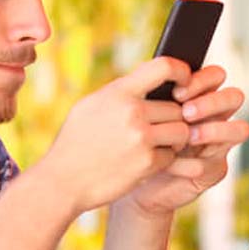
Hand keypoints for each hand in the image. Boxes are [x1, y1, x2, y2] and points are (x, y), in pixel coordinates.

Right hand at [39, 56, 193, 213]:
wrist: (62, 182)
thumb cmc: (74, 142)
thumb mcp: (89, 106)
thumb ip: (120, 92)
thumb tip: (149, 75)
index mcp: (118, 92)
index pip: (164, 67)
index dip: (182, 71)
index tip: (186, 80)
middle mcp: (133, 112)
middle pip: (177, 107)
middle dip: (172, 119)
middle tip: (159, 128)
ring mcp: (141, 139)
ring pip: (181, 131)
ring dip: (174, 139)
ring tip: (157, 143)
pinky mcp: (147, 163)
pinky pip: (171, 156)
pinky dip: (162, 160)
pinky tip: (144, 161)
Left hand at [124, 64, 248, 218]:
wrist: (128, 174)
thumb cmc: (134, 136)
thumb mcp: (140, 108)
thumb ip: (153, 86)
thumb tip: (160, 65)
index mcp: (200, 96)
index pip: (215, 76)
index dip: (202, 80)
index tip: (177, 92)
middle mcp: (215, 117)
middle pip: (235, 97)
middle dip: (212, 102)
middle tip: (186, 112)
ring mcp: (218, 144)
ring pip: (240, 129)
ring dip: (214, 130)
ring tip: (188, 136)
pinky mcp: (213, 171)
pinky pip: (212, 164)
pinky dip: (188, 164)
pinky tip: (168, 165)